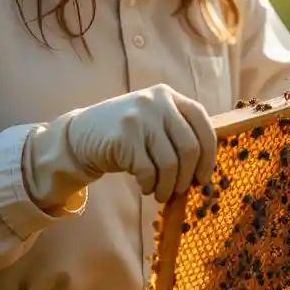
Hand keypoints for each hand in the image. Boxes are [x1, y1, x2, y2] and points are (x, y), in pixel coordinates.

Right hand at [67, 85, 217, 201]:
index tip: (204, 176)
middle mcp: (156, 102)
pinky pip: (148, 171)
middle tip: (180, 190)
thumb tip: (205, 171)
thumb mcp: (154, 121)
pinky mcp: (123, 137)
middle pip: (189, 148)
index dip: (209, 154)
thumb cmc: (127, 135)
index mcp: (169, 95)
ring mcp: (139, 118)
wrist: (81, 135)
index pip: (203, 123)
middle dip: (187, 177)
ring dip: (168, 186)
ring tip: (161, 193)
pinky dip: (150, 185)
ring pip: (170, 164)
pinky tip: (145, 186)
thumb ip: (178, 134)